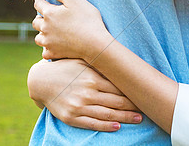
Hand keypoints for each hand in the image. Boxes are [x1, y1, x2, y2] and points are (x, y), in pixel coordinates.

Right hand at [28, 58, 142, 131]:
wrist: (41, 81)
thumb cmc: (66, 68)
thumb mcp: (83, 62)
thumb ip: (100, 65)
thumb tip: (121, 64)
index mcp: (92, 78)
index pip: (119, 87)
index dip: (133, 92)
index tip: (144, 94)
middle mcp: (87, 93)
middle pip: (117, 102)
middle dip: (133, 106)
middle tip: (147, 108)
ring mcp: (79, 106)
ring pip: (108, 115)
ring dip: (125, 118)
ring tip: (138, 119)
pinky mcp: (71, 117)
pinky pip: (92, 124)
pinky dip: (106, 126)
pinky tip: (117, 126)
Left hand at [33, 0, 111, 61]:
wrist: (95, 43)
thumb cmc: (87, 19)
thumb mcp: (74, 0)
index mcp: (49, 13)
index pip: (38, 4)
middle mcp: (45, 28)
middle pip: (36, 22)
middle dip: (39, 17)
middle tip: (45, 15)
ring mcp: (49, 42)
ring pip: (38, 38)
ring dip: (41, 33)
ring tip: (48, 31)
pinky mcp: (54, 53)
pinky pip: (45, 52)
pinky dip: (47, 49)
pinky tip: (52, 46)